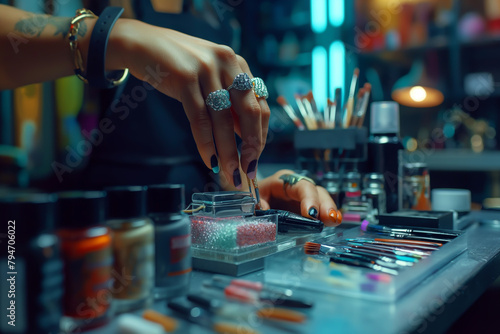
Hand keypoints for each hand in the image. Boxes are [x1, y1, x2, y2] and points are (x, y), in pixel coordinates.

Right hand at [109, 19, 269, 187]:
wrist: (143, 43)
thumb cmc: (180, 66)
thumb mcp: (211, 77)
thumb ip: (230, 101)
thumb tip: (246, 136)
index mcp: (238, 65)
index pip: (261, 105)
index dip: (261, 134)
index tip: (255, 157)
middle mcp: (228, 64)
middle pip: (250, 112)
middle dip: (251, 146)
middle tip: (248, 170)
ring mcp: (207, 70)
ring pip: (223, 120)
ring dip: (228, 151)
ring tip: (229, 173)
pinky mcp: (185, 78)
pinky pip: (199, 119)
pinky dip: (205, 144)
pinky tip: (209, 160)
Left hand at [257, 170, 341, 226]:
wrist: (250, 200)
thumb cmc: (253, 197)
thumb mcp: (253, 199)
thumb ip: (258, 206)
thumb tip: (265, 215)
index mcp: (284, 180)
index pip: (301, 186)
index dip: (308, 198)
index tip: (311, 214)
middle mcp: (298, 186)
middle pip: (316, 191)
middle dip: (324, 204)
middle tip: (330, 218)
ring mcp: (305, 198)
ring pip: (322, 199)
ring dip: (329, 211)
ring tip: (334, 222)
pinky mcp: (307, 209)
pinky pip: (321, 211)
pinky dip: (328, 217)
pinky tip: (334, 224)